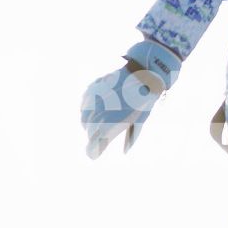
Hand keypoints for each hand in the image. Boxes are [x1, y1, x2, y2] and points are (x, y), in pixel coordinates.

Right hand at [82, 40, 180, 158]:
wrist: (141, 74)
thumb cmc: (143, 101)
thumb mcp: (139, 122)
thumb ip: (130, 138)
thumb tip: (125, 152)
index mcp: (108, 127)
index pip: (92, 148)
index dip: (93, 151)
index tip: (96, 152)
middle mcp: (96, 115)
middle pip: (89, 133)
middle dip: (95, 136)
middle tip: (104, 134)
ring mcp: (91, 102)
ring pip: (84, 119)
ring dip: (91, 123)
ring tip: (103, 119)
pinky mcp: (90, 91)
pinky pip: (84, 105)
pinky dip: (89, 109)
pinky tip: (98, 107)